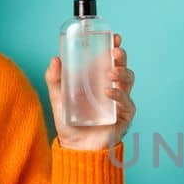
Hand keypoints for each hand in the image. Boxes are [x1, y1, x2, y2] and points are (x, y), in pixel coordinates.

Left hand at [46, 32, 135, 149]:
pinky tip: (109, 92)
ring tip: (110, 74)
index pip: (108, 58)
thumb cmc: (70, 122)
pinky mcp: (124, 115)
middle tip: (115, 51)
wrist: (76, 148)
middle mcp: (111, 86)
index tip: (113, 36)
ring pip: (128, 80)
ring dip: (121, 73)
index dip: (113, 46)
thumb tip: (55, 59)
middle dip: (121, 56)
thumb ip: (54, 80)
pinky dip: (118, 95)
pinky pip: (126, 102)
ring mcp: (120, 100)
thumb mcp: (58, 98)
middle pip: (122, 65)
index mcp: (97, 79)